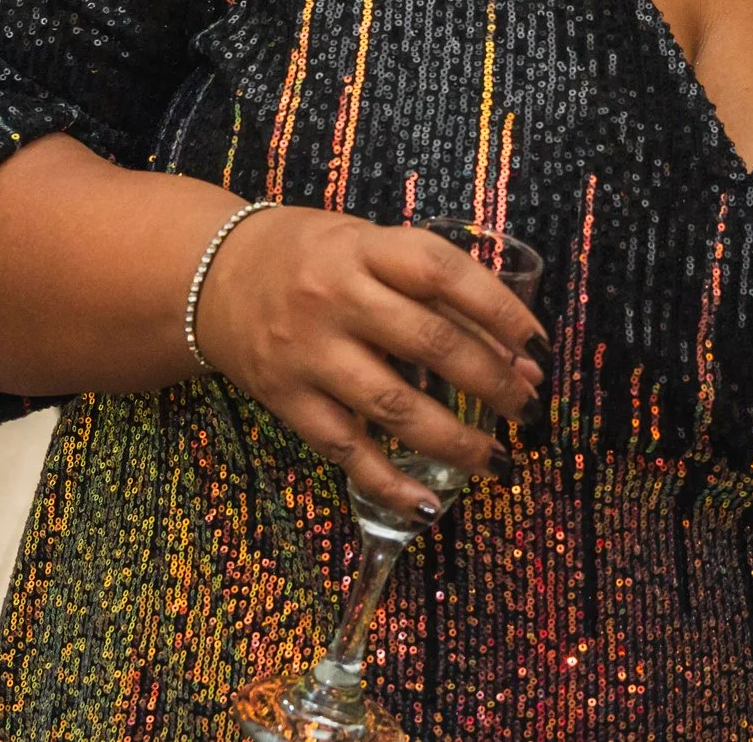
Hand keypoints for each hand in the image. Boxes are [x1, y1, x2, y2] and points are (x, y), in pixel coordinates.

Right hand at [195, 206, 546, 520]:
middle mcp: (335, 298)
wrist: (212, 275)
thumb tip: (521, 357)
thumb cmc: (316, 258)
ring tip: (498, 460)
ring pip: (392, 405)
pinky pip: (345, 449)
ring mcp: (307, 352)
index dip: (500, 309)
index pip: (444, 273)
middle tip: (529, 407)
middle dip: (490, 380)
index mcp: (365, 249)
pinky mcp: (285, 399)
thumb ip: (439, 294)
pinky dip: (388, 482)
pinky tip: (427, 504)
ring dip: (454, 440)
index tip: (540, 346)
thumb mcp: (373, 249)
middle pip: (428, 342)